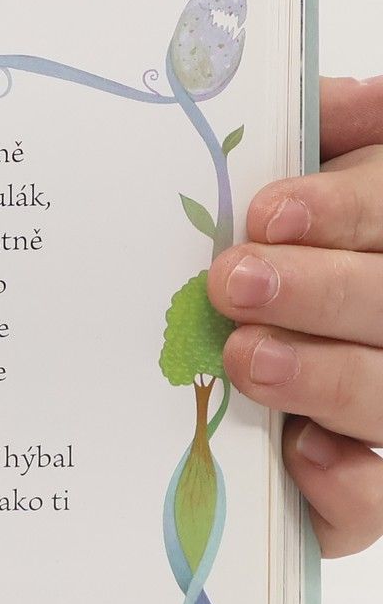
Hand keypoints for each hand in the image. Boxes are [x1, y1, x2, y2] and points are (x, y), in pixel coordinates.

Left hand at [209, 77, 382, 555]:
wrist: (240, 326)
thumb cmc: (276, 255)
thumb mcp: (312, 182)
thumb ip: (333, 139)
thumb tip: (340, 101)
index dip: (347, 209)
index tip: (268, 211)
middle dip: (323, 292)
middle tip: (236, 281)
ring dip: (326, 377)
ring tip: (249, 356)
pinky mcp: (363, 489)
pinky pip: (379, 501)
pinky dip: (348, 485)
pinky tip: (305, 455)